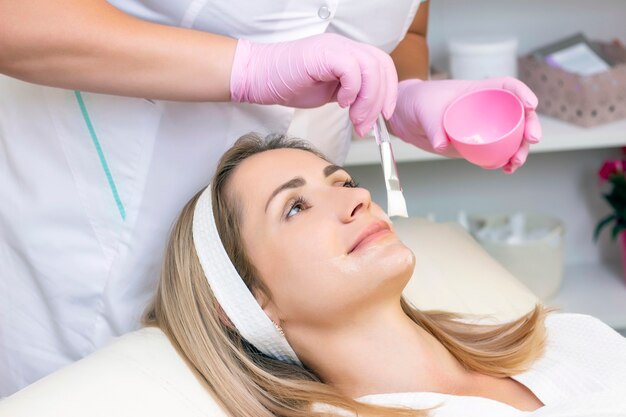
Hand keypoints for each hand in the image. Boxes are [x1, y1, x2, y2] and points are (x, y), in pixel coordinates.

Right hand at [229, 34, 397, 135]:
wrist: (259, 77)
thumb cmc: (288, 84)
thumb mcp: (329, 92)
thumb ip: (350, 96)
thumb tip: (369, 113)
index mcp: (348, 54)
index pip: (382, 66)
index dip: (389, 91)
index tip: (384, 116)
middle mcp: (344, 46)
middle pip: (381, 66)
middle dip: (380, 101)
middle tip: (366, 125)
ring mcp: (334, 47)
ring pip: (371, 68)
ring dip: (368, 101)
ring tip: (356, 120)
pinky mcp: (323, 54)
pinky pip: (351, 69)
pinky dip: (352, 90)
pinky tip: (341, 103)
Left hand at [388, 77, 541, 173]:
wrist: (407, 117)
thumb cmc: (419, 103)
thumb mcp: (425, 110)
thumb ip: (433, 126)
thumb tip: (442, 145)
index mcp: (478, 91)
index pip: (507, 87)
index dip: (522, 93)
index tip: (531, 105)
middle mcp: (486, 108)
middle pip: (517, 114)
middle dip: (530, 126)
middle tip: (532, 140)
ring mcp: (483, 128)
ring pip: (511, 137)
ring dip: (519, 150)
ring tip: (515, 163)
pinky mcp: (476, 144)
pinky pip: (496, 152)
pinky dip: (504, 161)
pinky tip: (506, 169)